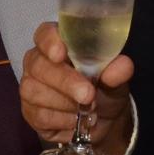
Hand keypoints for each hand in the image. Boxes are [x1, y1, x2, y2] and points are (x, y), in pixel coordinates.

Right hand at [19, 21, 133, 154]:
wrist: (102, 120)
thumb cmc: (104, 88)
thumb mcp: (116, 79)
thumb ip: (117, 71)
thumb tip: (123, 66)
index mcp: (57, 43)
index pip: (44, 34)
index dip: (49, 41)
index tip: (61, 53)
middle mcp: (38, 61)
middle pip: (39, 65)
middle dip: (65, 81)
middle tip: (88, 95)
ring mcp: (30, 86)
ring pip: (36, 92)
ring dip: (66, 104)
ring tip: (88, 110)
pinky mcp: (30, 111)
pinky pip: (40, 115)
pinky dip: (62, 120)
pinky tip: (76, 121)